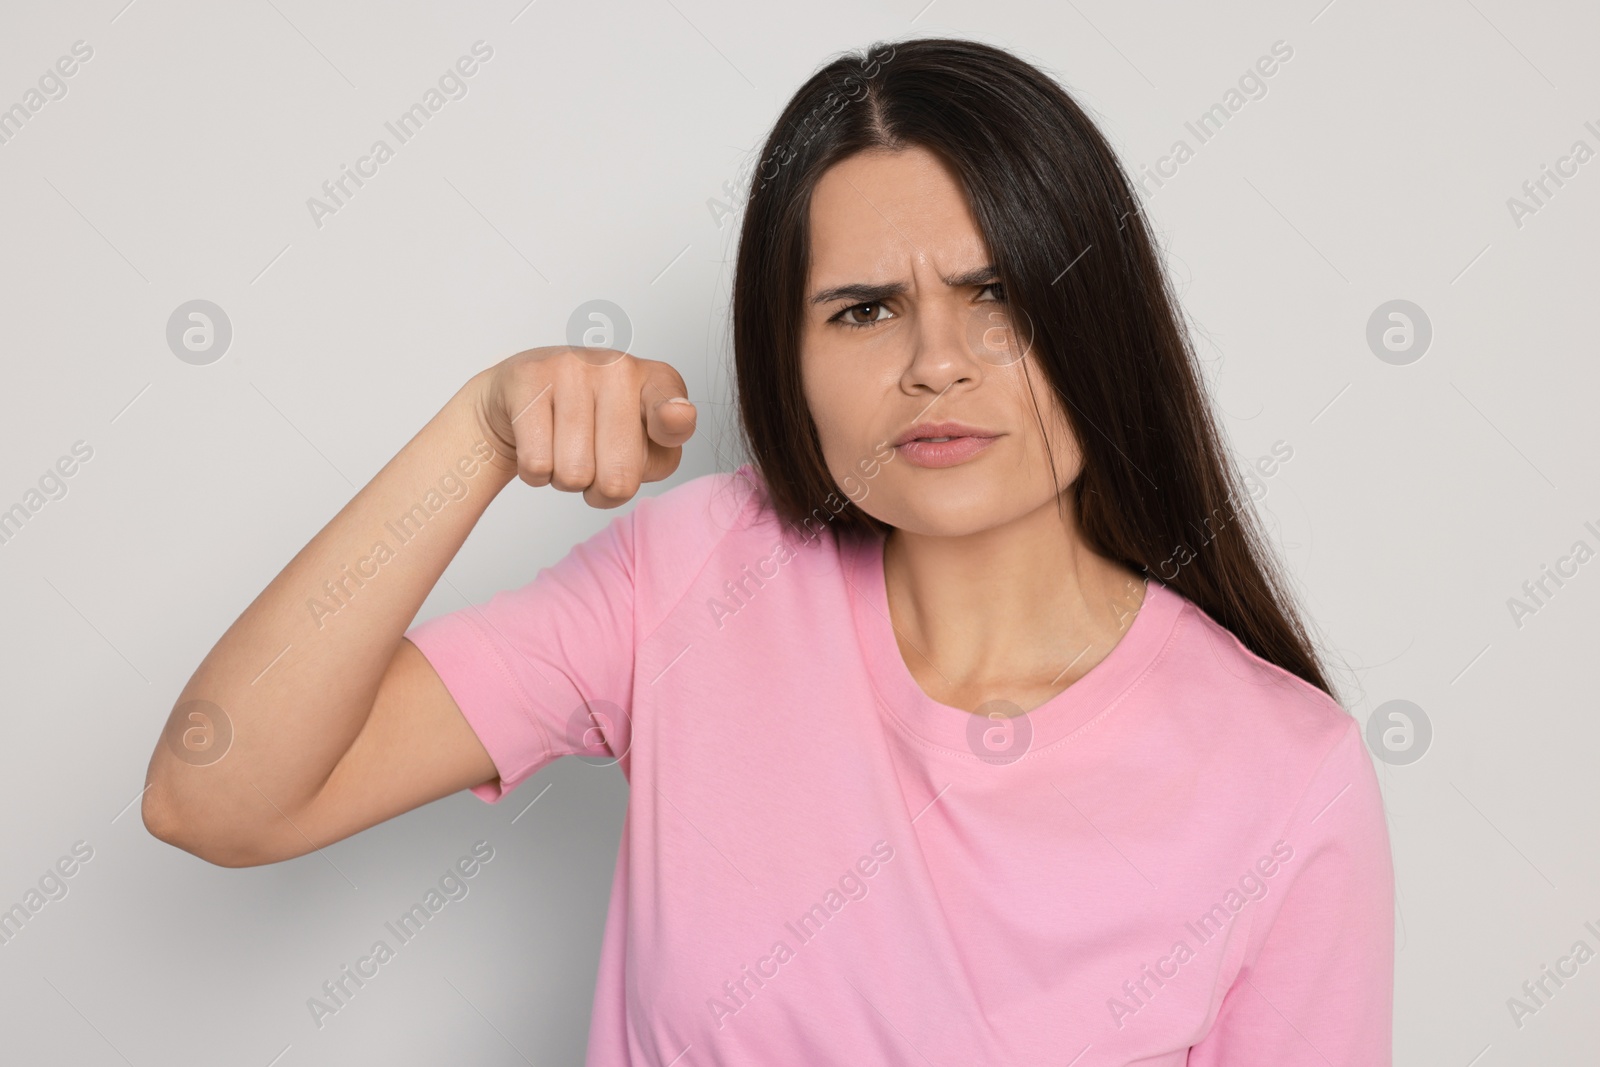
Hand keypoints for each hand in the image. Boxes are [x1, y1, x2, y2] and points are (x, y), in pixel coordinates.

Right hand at [475, 346, 696, 507]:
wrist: (519, 397)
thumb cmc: (590, 425)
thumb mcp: (640, 445)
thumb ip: (662, 456)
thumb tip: (676, 418)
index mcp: (654, 382)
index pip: (674, 411)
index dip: (672, 422)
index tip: (672, 420)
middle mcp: (617, 367)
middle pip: (620, 477)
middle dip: (602, 489)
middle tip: (593, 462)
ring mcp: (571, 368)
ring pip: (575, 475)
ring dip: (566, 480)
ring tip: (563, 449)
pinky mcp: (528, 379)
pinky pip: (537, 464)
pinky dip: (536, 474)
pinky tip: (539, 445)